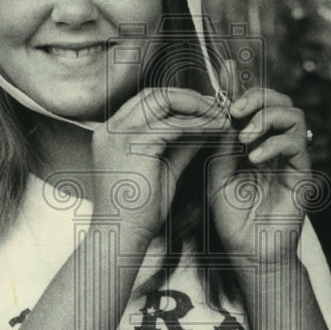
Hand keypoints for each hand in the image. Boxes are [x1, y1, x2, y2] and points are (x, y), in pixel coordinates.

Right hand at [91, 87, 219, 246]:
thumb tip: (205, 127)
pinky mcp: (133, 144)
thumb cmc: (139, 212)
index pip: (147, 102)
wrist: (122, 235)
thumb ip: (181, 146)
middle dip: (189, 98)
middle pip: (154, 94)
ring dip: (196, 107)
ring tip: (220, 117)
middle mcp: (110, 129)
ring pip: (163, 101)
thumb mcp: (164, 169)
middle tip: (217, 108)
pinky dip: (198, 124)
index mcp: (111, 134)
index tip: (206, 110)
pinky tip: (216, 129)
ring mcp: (118, 134)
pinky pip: (173, 124)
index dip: (178, 102)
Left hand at [207, 87, 311, 262]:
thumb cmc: (233, 218)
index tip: (226, 71)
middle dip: (257, 97)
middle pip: (280, 100)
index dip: (244, 85)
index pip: (256, 104)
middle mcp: (276, 145)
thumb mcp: (217, 175)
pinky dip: (275, 144)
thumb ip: (221, 145)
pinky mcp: (302, 173)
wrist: (250, 252)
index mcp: (255, 142)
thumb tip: (221, 112)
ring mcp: (291, 158)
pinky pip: (297, 144)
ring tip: (245, 139)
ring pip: (294, 115)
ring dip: (267, 118)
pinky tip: (255, 158)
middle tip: (234, 111)